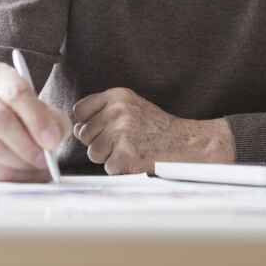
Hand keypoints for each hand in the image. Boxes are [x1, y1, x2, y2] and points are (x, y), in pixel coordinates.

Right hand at [0, 60, 70, 181]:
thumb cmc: (22, 113)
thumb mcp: (42, 108)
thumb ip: (54, 122)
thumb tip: (52, 141)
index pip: (16, 93)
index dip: (36, 119)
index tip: (52, 140)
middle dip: (26, 144)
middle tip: (45, 159)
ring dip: (19, 164)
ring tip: (39, 169)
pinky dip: (8, 176)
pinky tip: (23, 174)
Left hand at [72, 88, 234, 174]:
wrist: (189, 143)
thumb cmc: (159, 128)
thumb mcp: (133, 108)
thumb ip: (104, 114)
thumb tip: (75, 129)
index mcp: (118, 95)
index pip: (80, 110)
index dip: (88, 124)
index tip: (103, 130)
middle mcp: (117, 110)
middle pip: (84, 135)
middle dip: (100, 143)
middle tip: (126, 142)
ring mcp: (121, 132)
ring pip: (93, 153)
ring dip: (110, 158)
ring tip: (133, 151)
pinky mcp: (125, 154)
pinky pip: (108, 168)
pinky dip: (122, 170)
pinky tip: (139, 160)